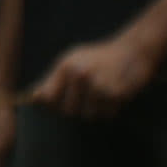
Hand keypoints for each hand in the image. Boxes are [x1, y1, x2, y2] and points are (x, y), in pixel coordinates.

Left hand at [41, 32, 163, 121]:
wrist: (134, 50)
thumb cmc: (99, 58)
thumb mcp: (72, 61)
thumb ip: (52, 80)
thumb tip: (33, 99)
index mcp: (66, 66)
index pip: (48, 98)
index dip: (53, 105)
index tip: (62, 101)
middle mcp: (79, 75)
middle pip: (68, 111)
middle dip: (77, 108)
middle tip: (89, 94)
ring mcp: (97, 85)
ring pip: (88, 116)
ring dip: (95, 110)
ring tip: (102, 93)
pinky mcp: (115, 94)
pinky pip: (106, 115)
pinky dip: (110, 109)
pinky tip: (114, 94)